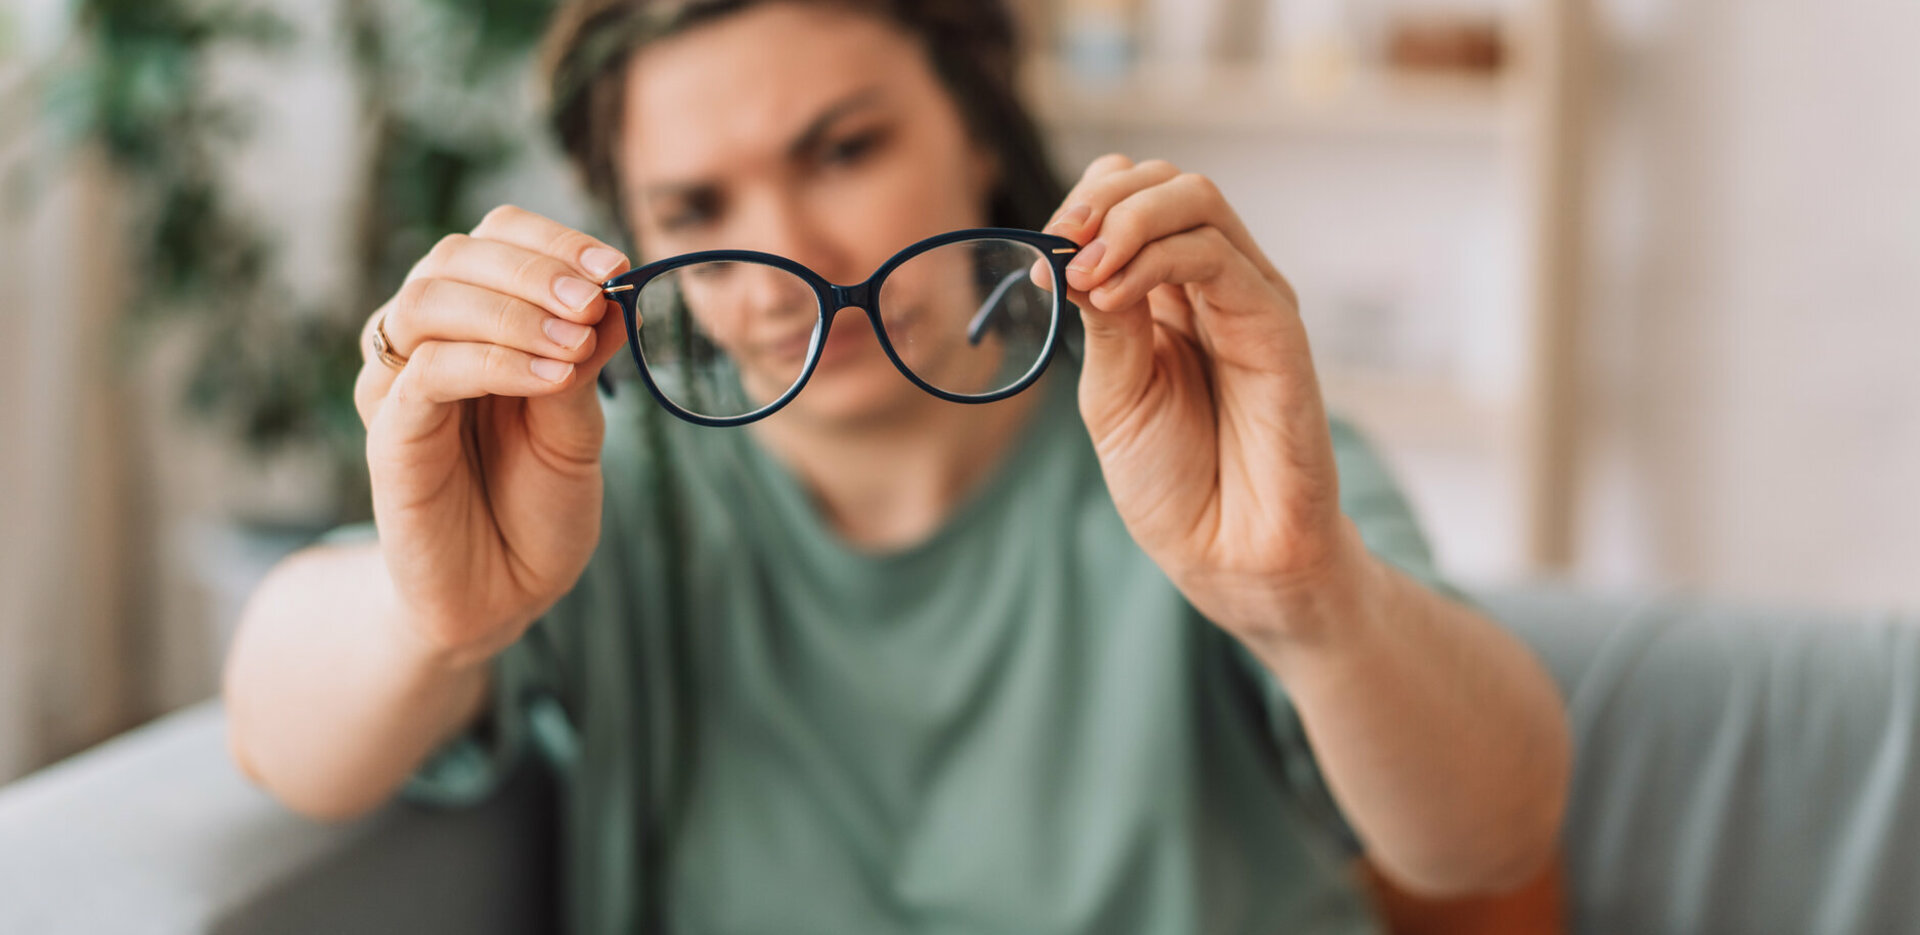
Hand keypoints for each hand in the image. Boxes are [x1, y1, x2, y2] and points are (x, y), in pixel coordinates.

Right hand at [353, 205, 630, 667]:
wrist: (504, 596)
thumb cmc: (537, 506)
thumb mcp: (579, 427)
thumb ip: (586, 362)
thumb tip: (617, 296)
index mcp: (476, 323)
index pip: (494, 239)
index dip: (552, 240)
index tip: (617, 263)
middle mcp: (427, 341)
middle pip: (454, 255)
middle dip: (535, 267)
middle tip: (599, 296)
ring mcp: (399, 385)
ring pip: (430, 299)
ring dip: (515, 309)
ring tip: (578, 343)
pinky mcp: (389, 435)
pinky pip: (428, 372)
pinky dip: (495, 361)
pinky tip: (552, 377)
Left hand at [1049, 155, 1363, 641]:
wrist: (1229, 554)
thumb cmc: (1175, 483)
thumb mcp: (1113, 394)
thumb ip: (1102, 321)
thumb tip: (1075, 251)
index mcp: (1167, 296)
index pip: (1129, 199)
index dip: (1081, 207)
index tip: (1040, 256)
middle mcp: (1213, 285)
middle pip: (1164, 182)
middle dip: (1098, 199)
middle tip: (1057, 246)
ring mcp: (1247, 298)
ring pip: (1195, 198)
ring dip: (1124, 219)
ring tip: (1082, 271)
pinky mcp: (1277, 324)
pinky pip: (1218, 256)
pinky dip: (1154, 257)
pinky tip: (1112, 293)